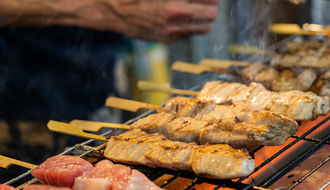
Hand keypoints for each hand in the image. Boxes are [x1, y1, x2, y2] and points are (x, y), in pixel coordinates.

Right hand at [98, 0, 218, 41]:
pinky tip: (181, 16)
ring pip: (205, 28)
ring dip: (204, 17)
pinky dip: (191, 25)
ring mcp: (172, 32)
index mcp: (173, 3)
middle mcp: (175, 18)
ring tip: (196, 7)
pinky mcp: (168, 40)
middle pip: (212, 15)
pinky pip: (190, 34)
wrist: (111, 10)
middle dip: (211, 5)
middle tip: (206, 0)